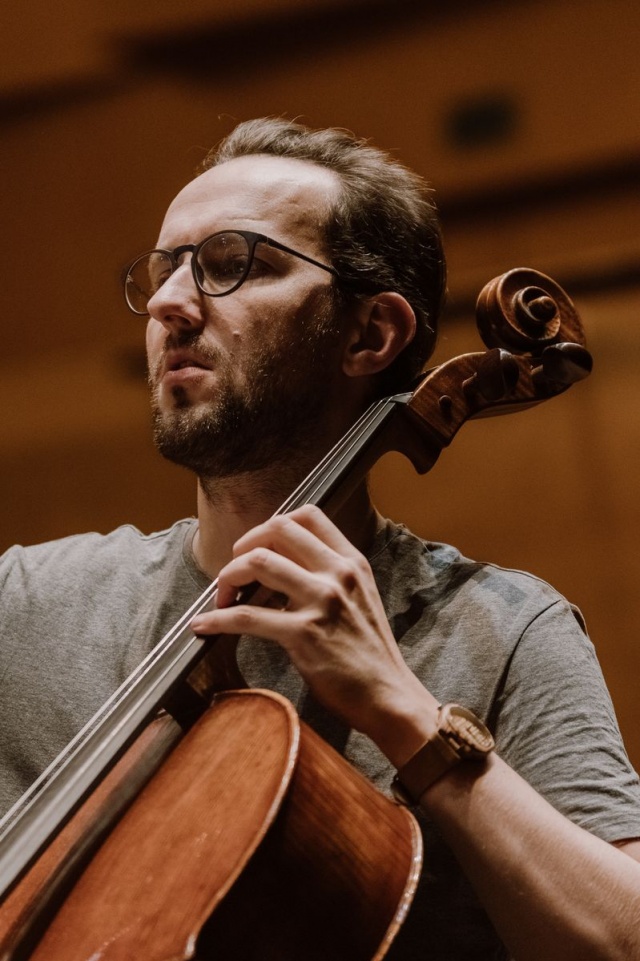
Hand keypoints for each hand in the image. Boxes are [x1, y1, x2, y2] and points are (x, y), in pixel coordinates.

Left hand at [190, 505, 436, 761]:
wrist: (388, 695)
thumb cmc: (369, 653)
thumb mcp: (360, 597)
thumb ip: (329, 576)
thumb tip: (283, 568)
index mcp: (351, 561)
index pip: (308, 515)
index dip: (272, 526)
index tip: (257, 547)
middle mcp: (337, 573)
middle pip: (277, 529)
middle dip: (244, 545)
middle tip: (234, 571)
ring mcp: (321, 601)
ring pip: (257, 563)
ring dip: (228, 577)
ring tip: (220, 597)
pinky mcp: (303, 634)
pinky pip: (245, 617)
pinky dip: (217, 619)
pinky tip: (203, 625)